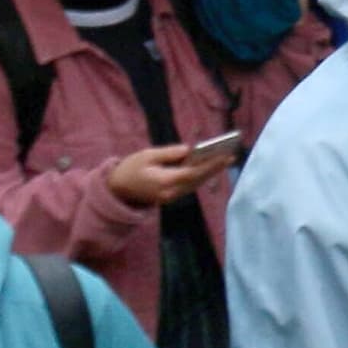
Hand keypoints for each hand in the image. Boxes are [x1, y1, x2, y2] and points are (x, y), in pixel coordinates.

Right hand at [105, 143, 234, 208]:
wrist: (116, 190)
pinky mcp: (170, 197)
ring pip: (196, 185)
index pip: (193, 172)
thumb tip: (189, 150)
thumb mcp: (147, 155)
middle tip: (231, 155)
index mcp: (165, 181)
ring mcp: (171, 197)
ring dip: (210, 173)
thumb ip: (169, 153)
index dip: (211, 164)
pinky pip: (190, 186)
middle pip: (198, 180)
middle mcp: (171, 192)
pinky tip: (209, 167)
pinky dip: (200, 177)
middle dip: (215, 168)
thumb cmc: (130, 169)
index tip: (225, 156)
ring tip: (224, 160)